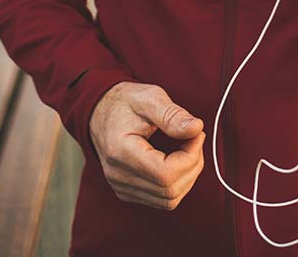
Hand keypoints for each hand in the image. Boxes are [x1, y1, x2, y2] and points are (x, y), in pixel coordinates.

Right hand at [89, 81, 204, 209]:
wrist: (99, 111)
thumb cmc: (125, 102)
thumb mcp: (149, 98)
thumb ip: (172, 114)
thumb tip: (196, 128)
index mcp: (121, 151)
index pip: (166, 174)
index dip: (190, 157)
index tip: (197, 133)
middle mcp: (118, 175)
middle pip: (170, 190)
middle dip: (193, 165)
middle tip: (195, 138)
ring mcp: (121, 186)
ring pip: (169, 199)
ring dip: (188, 176)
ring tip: (188, 148)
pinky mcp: (127, 191)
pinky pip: (161, 199)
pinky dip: (178, 182)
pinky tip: (178, 160)